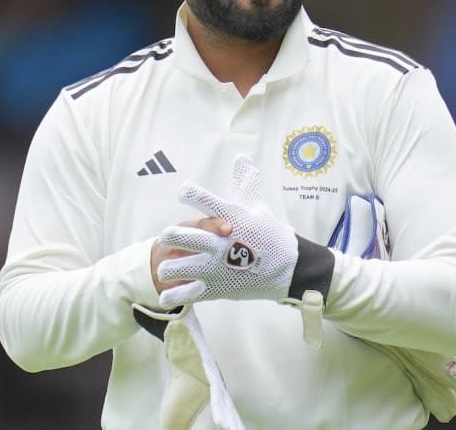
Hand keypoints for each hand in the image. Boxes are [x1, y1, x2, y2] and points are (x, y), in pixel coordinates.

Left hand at [156, 155, 299, 308]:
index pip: (204, 201)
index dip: (191, 194)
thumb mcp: (257, 206)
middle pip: (181, 235)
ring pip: (176, 268)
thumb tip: (241, 158)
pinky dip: (173, 296)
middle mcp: (219, 242)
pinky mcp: (216, 288)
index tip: (183, 192)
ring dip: (168, 267)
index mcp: (229, 219)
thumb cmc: (270, 234)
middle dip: (170, 235)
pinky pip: (186, 294)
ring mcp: (216, 267)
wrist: (288, 268)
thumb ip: (244, 182)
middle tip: (167, 237)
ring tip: (168, 267)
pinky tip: (167, 295)